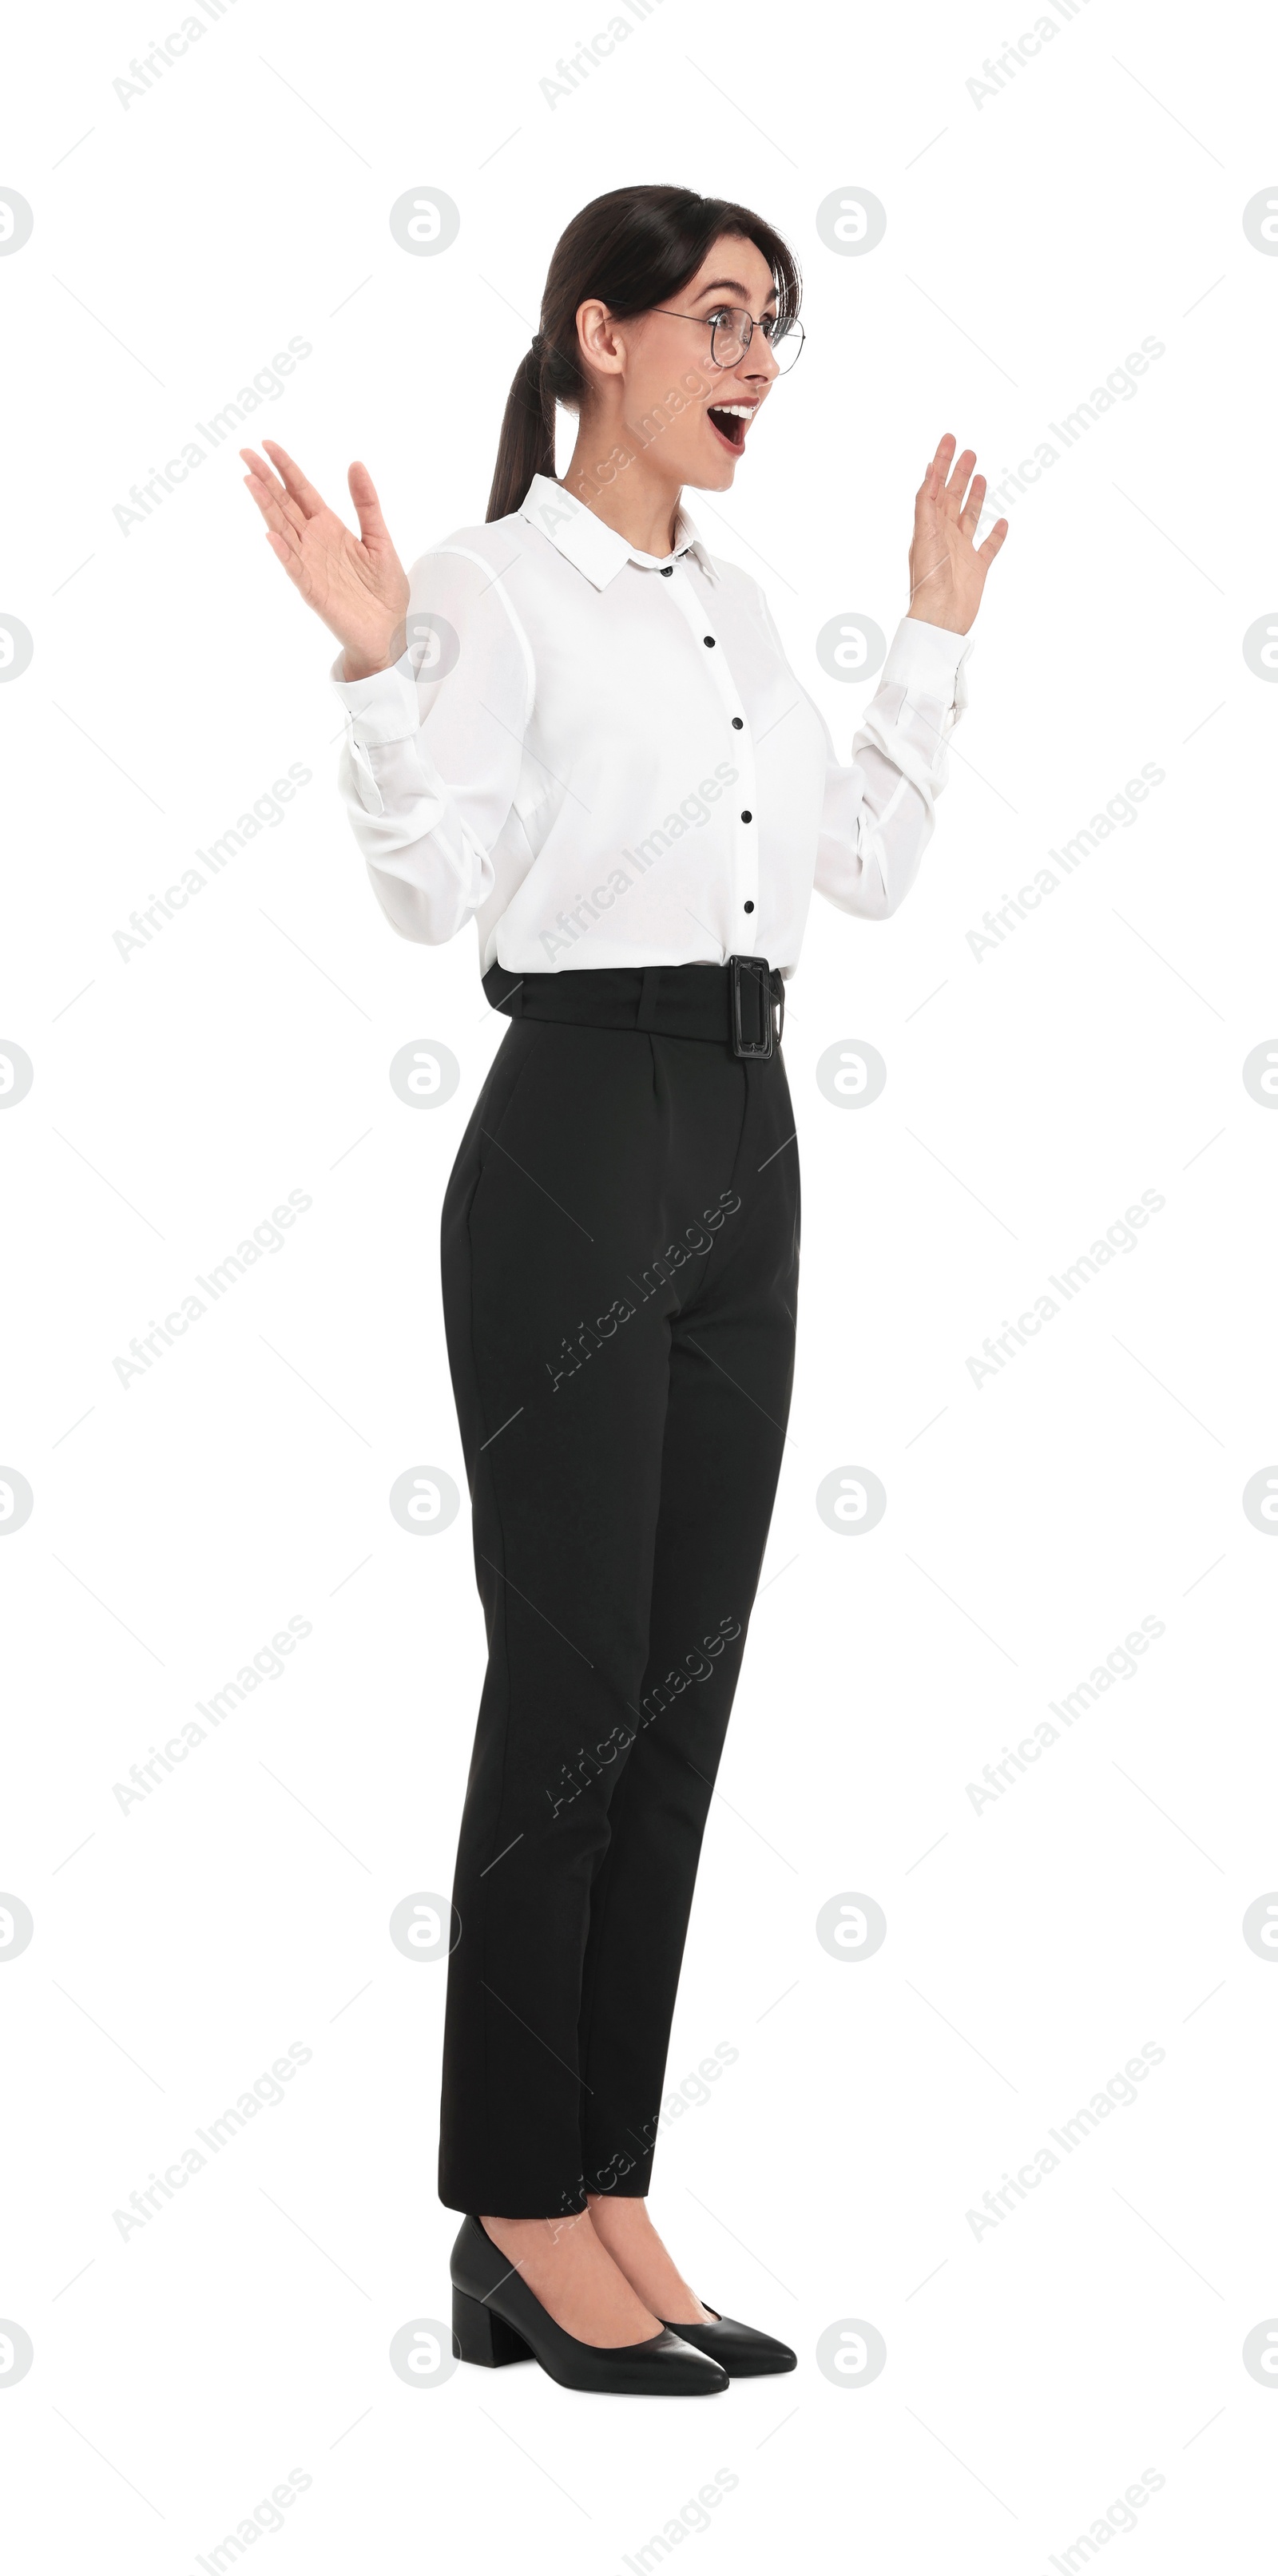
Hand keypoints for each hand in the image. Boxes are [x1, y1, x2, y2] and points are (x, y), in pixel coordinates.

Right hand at [240, 440, 410, 679]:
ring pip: (283, 529)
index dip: (286, 468)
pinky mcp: (314, 590)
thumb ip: (367, 503)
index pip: (302, 491)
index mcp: (330, 527)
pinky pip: (295, 568)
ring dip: (266, 506)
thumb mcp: (380, 538)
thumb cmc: (384, 591)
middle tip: (244, 453)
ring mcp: (310, 565)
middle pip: (285, 504)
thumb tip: (355, 463)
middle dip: (266, 478)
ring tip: (249, 481)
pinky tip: (271, 534)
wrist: (390, 633)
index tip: (268, 445)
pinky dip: (284, 552)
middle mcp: (315, 542)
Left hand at [907, 433, 1006, 634]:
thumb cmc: (928, 579)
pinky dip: (997, 534)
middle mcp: (944, 535)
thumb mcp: (924, 534)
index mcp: (929, 526)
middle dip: (958, 473)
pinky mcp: (977, 568)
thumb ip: (926, 504)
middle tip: (968, 452)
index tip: (949, 440)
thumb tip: (929, 474)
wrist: (940, 616)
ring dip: (975, 496)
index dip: (941, 463)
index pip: (935, 487)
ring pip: (969, 516)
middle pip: (952, 497)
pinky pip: (989, 547)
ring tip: (981, 475)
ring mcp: (962, 551)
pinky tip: (1003, 521)